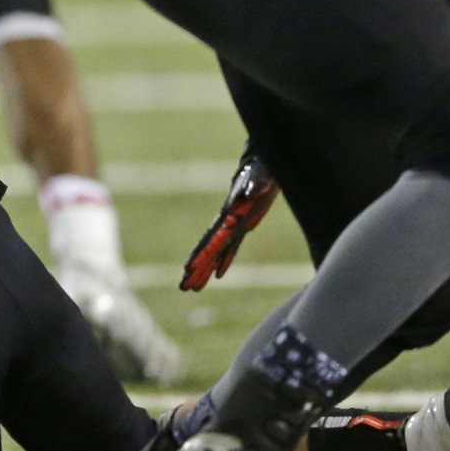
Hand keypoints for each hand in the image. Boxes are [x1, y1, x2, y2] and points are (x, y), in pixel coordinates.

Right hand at [180, 152, 279, 290]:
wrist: (265, 162)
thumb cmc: (264, 166)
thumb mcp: (263, 173)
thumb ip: (256, 182)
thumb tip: (251, 192)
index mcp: (231, 213)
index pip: (213, 238)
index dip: (202, 253)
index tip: (188, 268)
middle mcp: (229, 222)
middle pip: (210, 249)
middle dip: (197, 268)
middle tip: (184, 287)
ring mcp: (236, 224)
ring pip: (219, 252)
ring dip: (205, 269)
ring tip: (192, 288)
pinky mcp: (245, 224)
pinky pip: (232, 248)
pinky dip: (224, 261)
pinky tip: (218, 275)